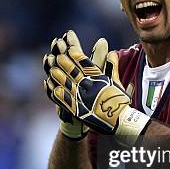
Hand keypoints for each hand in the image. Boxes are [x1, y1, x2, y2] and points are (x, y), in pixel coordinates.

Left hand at [44, 30, 149, 144]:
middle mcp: (89, 86)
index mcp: (98, 78)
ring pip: (66, 83)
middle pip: (73, 70)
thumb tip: (112, 52)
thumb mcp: (116, 82)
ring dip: (57, 74)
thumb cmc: (118, 101)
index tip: (68, 46)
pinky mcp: (76, 110)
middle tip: (56, 54)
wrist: (119, 122)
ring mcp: (81, 98)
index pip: (84, 62)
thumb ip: (112, 66)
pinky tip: (50, 85)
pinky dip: (55, 91)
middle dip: (63, 61)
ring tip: (51, 68)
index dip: (75, 53)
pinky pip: (63, 99)